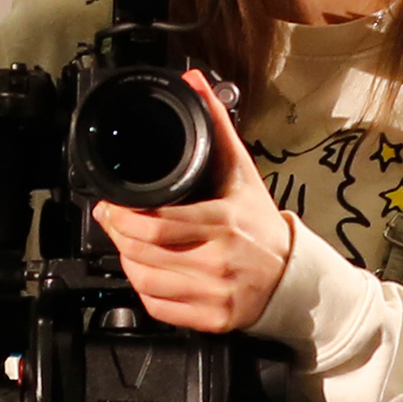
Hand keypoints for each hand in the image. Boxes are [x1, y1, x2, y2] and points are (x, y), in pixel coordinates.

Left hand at [93, 83, 293, 333]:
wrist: (292, 277)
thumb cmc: (261, 224)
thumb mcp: (242, 172)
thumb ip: (217, 126)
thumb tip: (195, 81)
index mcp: (224, 222)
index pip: (158, 224)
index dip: (123, 217)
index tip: (110, 205)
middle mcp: (220, 261)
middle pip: (145, 252)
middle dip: (118, 234)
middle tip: (112, 220)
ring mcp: (216, 294)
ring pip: (146, 281)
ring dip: (127, 261)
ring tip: (127, 244)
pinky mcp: (212, 320)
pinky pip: (159, 308)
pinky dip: (144, 290)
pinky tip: (147, 273)